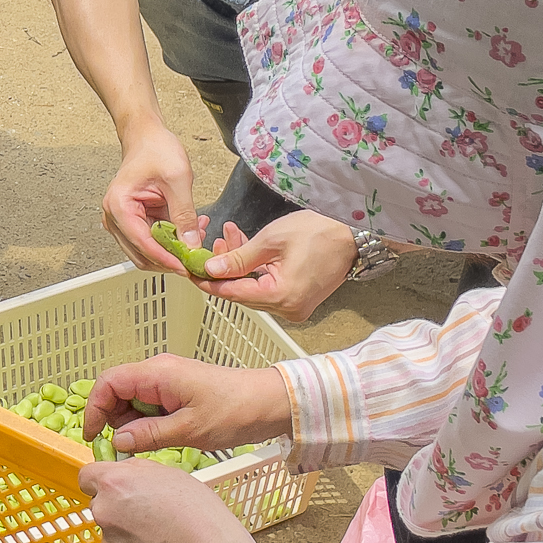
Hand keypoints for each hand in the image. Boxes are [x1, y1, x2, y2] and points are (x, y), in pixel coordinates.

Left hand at [78, 455, 264, 542]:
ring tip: (159, 530)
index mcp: (112, 483)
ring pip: (112, 529)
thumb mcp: (166, 472)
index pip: (86, 476)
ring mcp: (111, 541)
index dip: (101, 479)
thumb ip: (136, 470)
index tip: (115, 483)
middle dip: (117, 504)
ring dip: (127, 528)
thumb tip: (126, 471)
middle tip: (146, 507)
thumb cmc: (194, 510)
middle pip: (100, 503)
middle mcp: (104, 511)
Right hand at [81, 354, 293, 456]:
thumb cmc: (235, 411)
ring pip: (131, 400)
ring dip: (131, 424)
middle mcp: (158, 371)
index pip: (108, 382)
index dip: (94, 409)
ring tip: (148, 444)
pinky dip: (146, 422)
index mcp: (158, 373)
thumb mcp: (189, 430)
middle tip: (125, 447)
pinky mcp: (176, 390)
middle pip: (116, 391)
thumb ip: (149, 435)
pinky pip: (148, 405)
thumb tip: (117, 441)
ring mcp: (167, 380)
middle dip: (113, 420)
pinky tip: (160, 438)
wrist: (269, 403)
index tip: (93, 436)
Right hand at [103, 119, 199, 272]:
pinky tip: (188, 231)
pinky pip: (152, 241)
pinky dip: (171, 242)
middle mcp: (115, 217)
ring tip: (196, 238)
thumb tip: (191, 244)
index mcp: (119, 206)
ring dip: (172, 251)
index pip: (143, 244)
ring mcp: (123, 221)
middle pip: (142, 255)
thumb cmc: (155, 149)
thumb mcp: (178, 179)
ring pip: (148, 252)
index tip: (186, 267)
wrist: (147, 137)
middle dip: (170, 259)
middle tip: (195, 260)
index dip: (166, 259)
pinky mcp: (134, 222)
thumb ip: (185, 214)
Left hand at [195, 212, 358, 321]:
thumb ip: (238, 258)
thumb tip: (211, 269)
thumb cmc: (320, 232)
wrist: (353, 234)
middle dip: (223, 269)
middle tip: (208, 247)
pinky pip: (267, 286)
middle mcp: (289, 309)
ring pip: (253, 287)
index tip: (190, 271)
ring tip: (228, 236)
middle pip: (242, 292)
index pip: (233, 293)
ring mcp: (295, 306)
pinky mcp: (299, 298)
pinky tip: (245, 246)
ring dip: (238, 265)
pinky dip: (254, 269)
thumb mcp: (271, 240)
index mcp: (282, 298)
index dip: (208, 281)